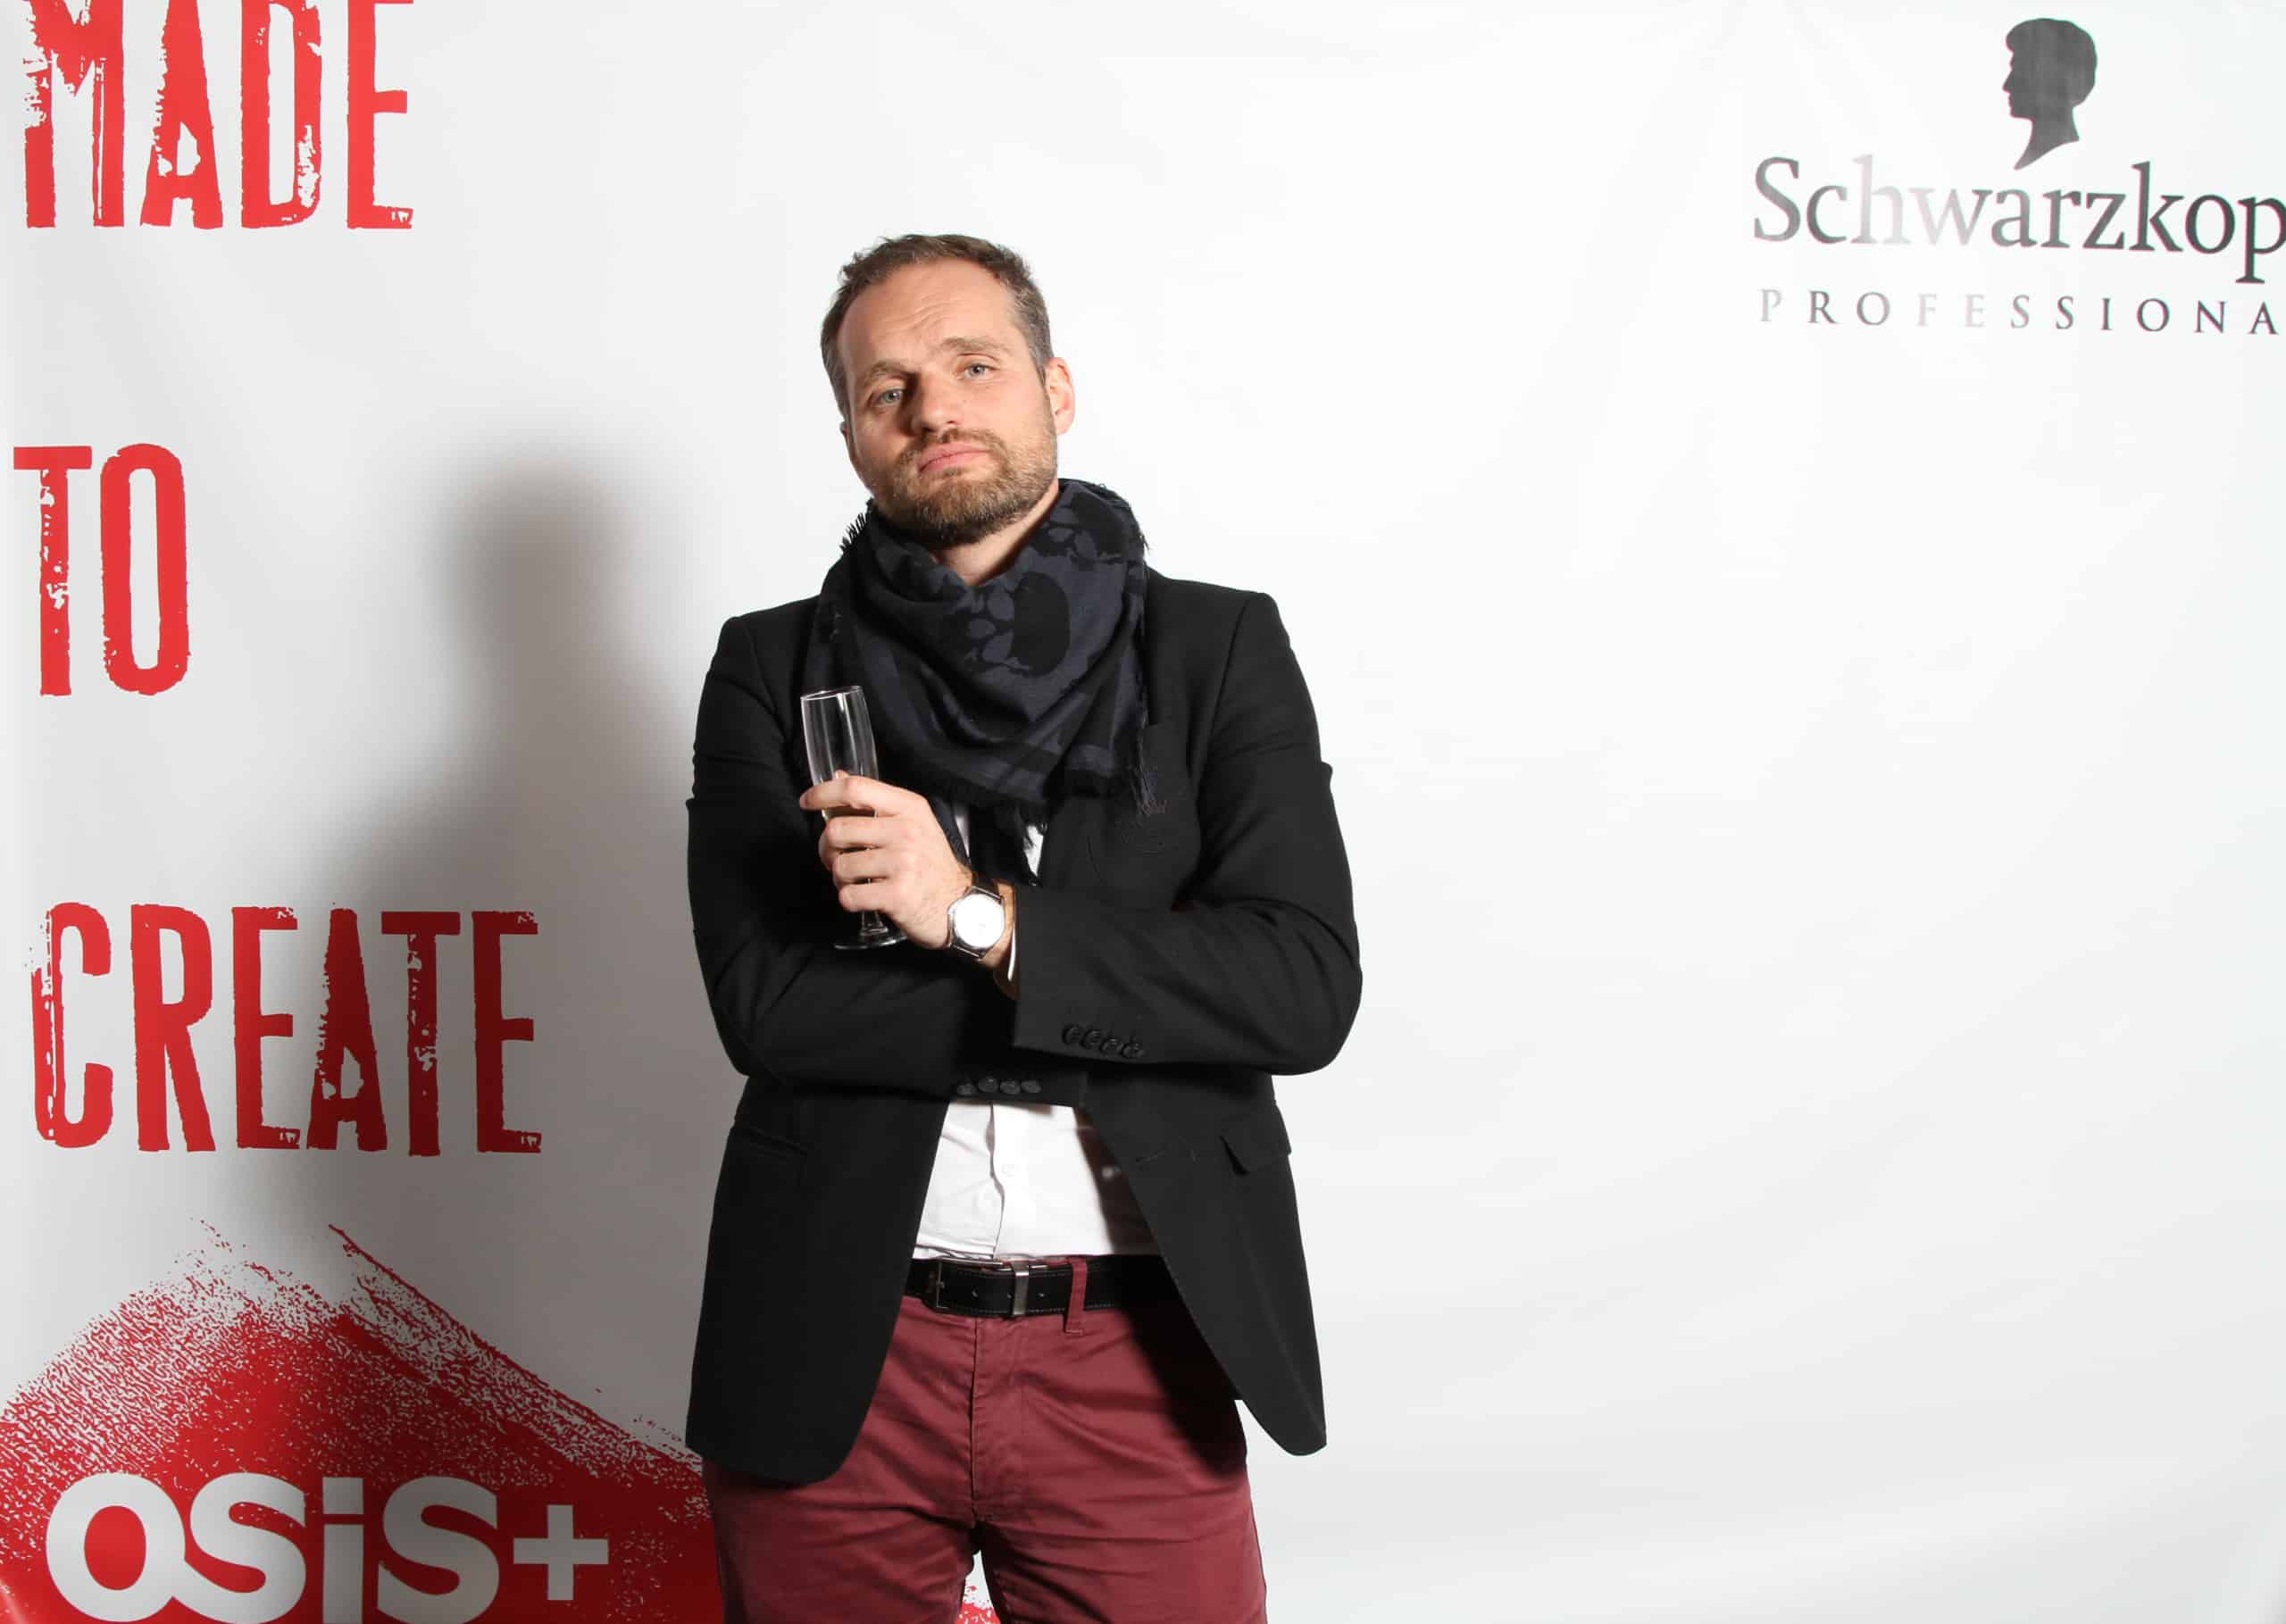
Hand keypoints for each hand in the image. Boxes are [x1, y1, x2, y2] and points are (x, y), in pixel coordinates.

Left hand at [797, 771, 971, 950]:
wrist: (960, 905)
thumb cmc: (931, 864)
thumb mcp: (913, 823)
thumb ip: (876, 801)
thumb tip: (839, 776)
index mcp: (909, 808)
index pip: (856, 788)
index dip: (824, 793)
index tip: (807, 801)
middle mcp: (906, 831)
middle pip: (838, 829)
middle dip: (827, 848)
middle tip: (836, 857)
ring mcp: (903, 863)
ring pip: (840, 865)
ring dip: (839, 877)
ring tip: (856, 880)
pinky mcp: (898, 895)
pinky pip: (849, 895)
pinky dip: (849, 899)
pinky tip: (864, 897)